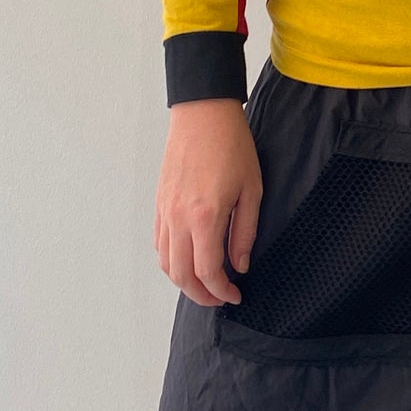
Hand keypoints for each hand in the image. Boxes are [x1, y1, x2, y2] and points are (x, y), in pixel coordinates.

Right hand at [156, 100, 262, 304]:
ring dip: (183, 281)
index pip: (207, 271)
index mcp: (205, 217)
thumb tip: (240, 264)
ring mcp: (165, 211)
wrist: (203, 113)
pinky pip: (159, 243)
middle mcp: (179, 219)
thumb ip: (244, 233)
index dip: (222, 291)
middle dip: (201, 295)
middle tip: (220, 297)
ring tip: (205, 283)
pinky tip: (189, 259)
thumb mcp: (251, 191)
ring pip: (165, 263)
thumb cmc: (231, 146)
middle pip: (181, 275)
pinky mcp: (159, 203)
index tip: (236, 294)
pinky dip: (171, 260)